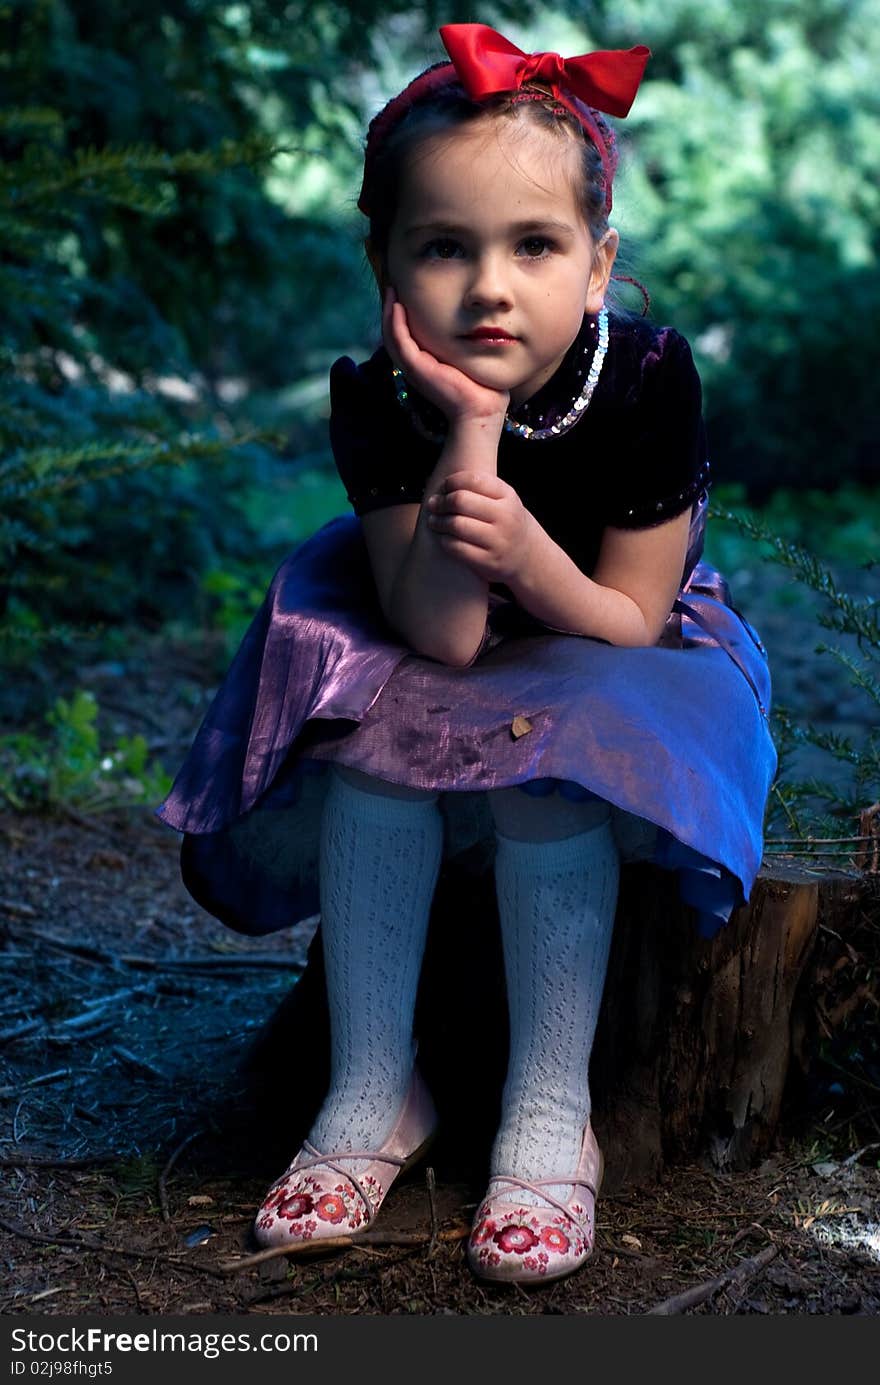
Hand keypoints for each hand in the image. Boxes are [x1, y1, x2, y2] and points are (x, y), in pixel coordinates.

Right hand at [384, 289, 508, 430]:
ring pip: (392, 335)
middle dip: (391, 310)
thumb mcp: (472, 360)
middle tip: (393, 287)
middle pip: (395, 334)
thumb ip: (468, 345)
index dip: (403, 317)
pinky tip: (396, 305)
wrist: (481, 411)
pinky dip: (394, 322)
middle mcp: (417, 366)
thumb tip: (482, 327)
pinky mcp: (416, 368)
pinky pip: (399, 340)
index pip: (408, 337)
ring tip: (391, 290)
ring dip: (388, 312)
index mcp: (427, 365)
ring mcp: (414, 368)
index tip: (407, 295)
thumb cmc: (483, 390)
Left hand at [425, 471, 537, 583]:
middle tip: (433, 505)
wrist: (527, 555)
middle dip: (441, 502)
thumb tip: (441, 487)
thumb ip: (477, 488)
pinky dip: (444, 540)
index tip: (444, 488)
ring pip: (457, 525)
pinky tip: (443, 537)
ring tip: (433, 521)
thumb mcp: (501, 499)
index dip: (451, 482)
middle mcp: (506, 517)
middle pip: (461, 501)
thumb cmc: (504, 521)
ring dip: (438, 522)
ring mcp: (498, 541)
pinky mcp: (489, 562)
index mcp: (508, 496)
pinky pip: (457, 547)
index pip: (473, 480)